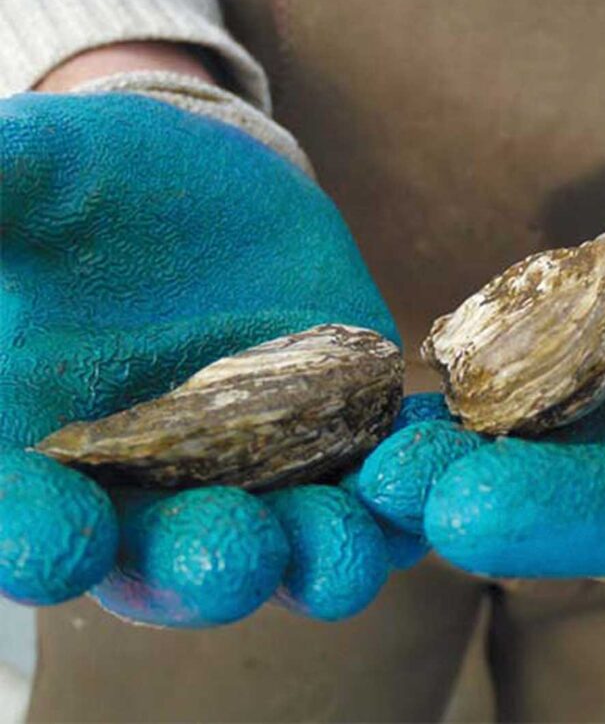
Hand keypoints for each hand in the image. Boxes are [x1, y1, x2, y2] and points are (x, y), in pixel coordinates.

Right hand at [0, 91, 405, 623]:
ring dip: (322, 552)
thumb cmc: (92, 183)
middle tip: (230, 557)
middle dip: (203, 565)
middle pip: (170, 558)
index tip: (58, 541)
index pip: (26, 514)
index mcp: (45, 443)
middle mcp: (152, 482)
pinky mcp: (343, 432)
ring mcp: (259, 467)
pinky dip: (406, 488)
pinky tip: (425, 469)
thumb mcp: (33, 178)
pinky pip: (379, 481)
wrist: (207, 185)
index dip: (35, 536)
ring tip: (344, 543)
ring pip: (290, 542)